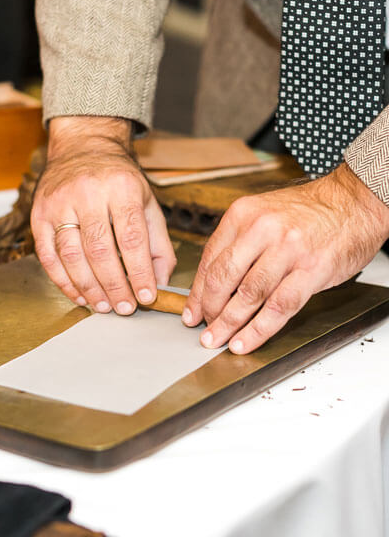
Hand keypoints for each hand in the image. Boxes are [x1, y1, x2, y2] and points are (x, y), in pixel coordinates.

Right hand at [31, 116, 175, 313]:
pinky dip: (62, 280)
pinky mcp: (39, 214)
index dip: (139, 272)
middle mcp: (88, 193)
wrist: (83, 148)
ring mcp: (59, 203)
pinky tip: (78, 294)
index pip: (131, 238)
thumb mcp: (147, 201)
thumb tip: (160, 282)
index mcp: (121, 188)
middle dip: (113, 285)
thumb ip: (157, 242)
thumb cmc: (119, 179)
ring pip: (71, 254)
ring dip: (88, 287)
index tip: (145, 296)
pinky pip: (47, 255)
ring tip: (103, 306)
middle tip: (124, 309)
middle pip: (99, 249)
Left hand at [183, 163, 388, 353]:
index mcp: (243, 215)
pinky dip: (258, 329)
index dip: (197, 292)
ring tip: (218, 339)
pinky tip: (245, 341)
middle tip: (204, 328)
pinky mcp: (312, 270)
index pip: (210, 260)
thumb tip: (213, 285)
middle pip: (224, 278)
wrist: (353, 202)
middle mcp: (262, 229)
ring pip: (249, 295)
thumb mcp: (262, 215)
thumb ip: (238, 244)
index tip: (191, 312)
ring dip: (229, 323)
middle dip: (209, 309)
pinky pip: (279, 307)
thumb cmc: (307, 212)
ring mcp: (287, 250)